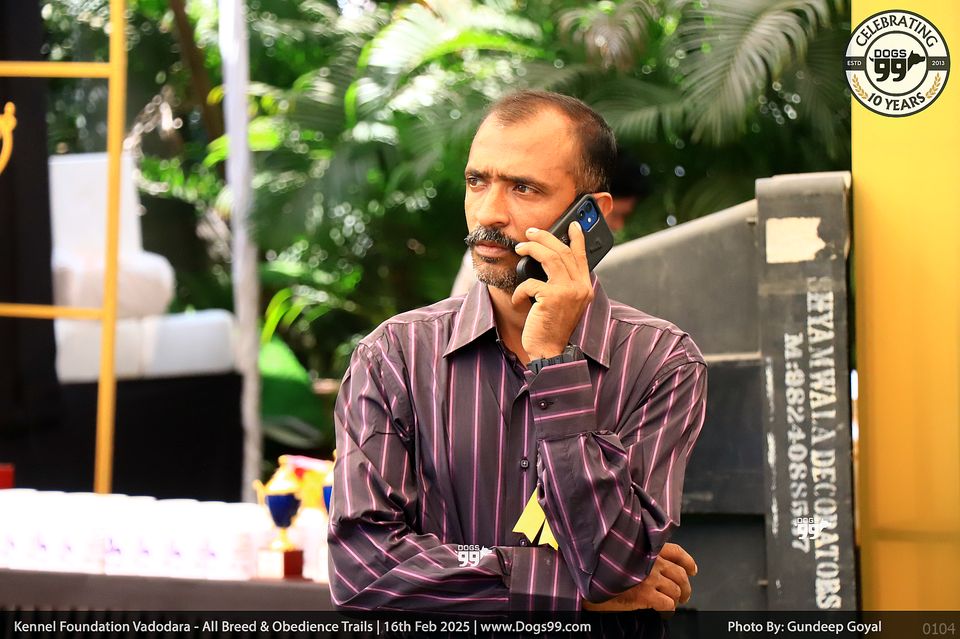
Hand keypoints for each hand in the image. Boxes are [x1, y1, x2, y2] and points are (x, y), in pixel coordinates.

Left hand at [511, 222, 593, 358]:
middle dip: (545, 237)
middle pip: (563, 251)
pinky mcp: (552, 297)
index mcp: (585, 288)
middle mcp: (580, 288)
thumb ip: (562, 284)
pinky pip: (531, 282)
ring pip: (550, 257)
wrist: (549, 352)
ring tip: (520, 247)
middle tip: (530, 232)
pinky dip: (520, 290)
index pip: (582, 256)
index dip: (578, 237)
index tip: (573, 223)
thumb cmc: (551, 328)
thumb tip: (547, 260)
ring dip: (532, 248)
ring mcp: (568, 292)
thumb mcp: (563, 303)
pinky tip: (519, 300)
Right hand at [582, 543, 697, 611]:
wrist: (590, 581)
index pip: (677, 552)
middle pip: (681, 574)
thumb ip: (641, 553)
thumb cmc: (604, 565)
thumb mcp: (624, 552)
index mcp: (648, 548)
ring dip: (678, 598)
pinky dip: (669, 607)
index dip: (688, 562)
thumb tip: (657, 563)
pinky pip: (668, 603)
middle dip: (686, 586)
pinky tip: (664, 609)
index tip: (692, 570)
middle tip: (684, 593)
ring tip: (676, 602)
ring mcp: (650, 578)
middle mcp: (652, 561)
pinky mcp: (646, 594)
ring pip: (676, 589)